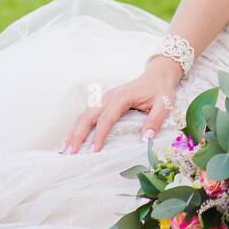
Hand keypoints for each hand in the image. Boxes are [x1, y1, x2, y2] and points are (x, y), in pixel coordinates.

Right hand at [61, 59, 181, 154]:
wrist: (157, 75)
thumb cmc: (160, 90)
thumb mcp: (164, 104)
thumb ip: (155, 120)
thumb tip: (146, 139)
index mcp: (122, 97)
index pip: (106, 118)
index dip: (99, 135)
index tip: (93, 151)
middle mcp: (109, 97)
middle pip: (87, 116)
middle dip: (77, 135)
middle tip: (69, 154)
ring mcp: (104, 99)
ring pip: (83, 116)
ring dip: (73, 132)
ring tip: (65, 150)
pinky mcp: (103, 103)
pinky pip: (87, 116)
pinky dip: (78, 128)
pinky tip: (72, 140)